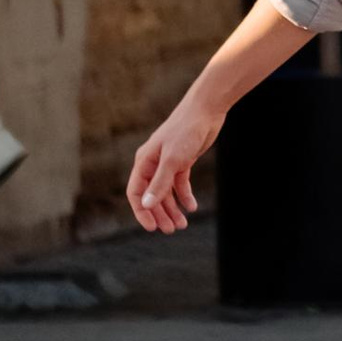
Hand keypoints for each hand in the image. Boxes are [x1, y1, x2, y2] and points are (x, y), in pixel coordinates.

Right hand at [128, 85, 223, 233]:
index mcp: (144, 162)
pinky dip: (185, 196)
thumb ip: (160, 183)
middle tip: (171, 230)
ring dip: (172, 209)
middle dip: (160, 214)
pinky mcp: (183, 161)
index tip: (152, 227)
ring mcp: (168, 163)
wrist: (206, 110)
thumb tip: (146, 205)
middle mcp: (153, 164)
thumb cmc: (185, 131)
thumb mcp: (173, 159)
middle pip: (152, 196)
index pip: (136, 193)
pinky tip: (192, 207)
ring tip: (182, 225)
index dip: (142, 211)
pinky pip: (180, 184)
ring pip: (166, 192)